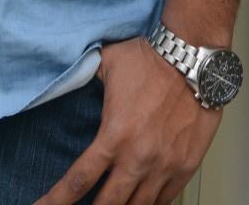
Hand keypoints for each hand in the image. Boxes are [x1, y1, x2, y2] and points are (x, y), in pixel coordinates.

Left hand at [33, 37, 221, 204]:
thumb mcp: (107, 64)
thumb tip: (68, 80)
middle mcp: (138, 158)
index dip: (56, 201)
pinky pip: (165, 201)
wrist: (192, 58)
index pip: (78, 180)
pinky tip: (140, 202)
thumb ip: (85, 78)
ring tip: (113, 204)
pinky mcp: (185, 167)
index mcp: (114, 136)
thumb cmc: (150, 58)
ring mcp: (164, 166)